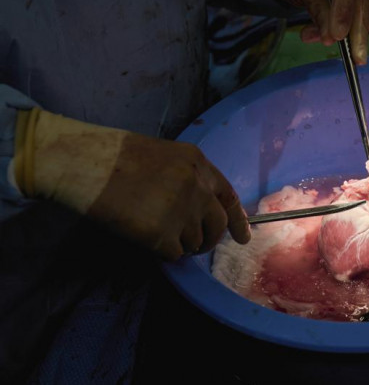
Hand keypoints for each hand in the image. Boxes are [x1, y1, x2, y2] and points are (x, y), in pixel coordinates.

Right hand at [87, 135, 250, 260]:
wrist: (84, 162)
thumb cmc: (115, 156)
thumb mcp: (164, 156)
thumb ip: (188, 177)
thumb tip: (199, 208)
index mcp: (199, 164)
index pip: (228, 197)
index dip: (238, 220)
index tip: (243, 237)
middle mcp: (197, 188)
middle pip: (218, 225)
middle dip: (211, 240)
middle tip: (199, 247)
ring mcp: (182, 212)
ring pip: (195, 242)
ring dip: (181, 244)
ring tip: (157, 230)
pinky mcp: (162, 234)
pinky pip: (174, 254)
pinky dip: (163, 252)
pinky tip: (146, 237)